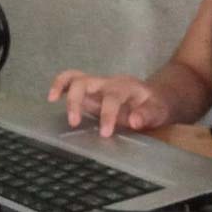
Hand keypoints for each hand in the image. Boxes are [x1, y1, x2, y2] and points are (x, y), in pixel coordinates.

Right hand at [47, 70, 170, 136]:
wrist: (156, 97)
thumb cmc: (156, 106)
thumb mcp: (159, 112)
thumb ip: (148, 115)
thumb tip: (134, 121)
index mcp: (126, 87)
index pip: (112, 98)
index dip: (107, 115)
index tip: (104, 133)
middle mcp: (109, 82)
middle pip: (87, 82)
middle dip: (77, 101)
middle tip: (74, 124)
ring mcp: (98, 84)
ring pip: (76, 77)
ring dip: (63, 87)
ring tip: (52, 100)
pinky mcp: (90, 90)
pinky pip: (72, 80)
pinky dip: (60, 85)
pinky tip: (52, 97)